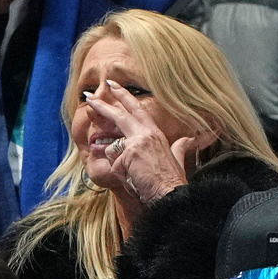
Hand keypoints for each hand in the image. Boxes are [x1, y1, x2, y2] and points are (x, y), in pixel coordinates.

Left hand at [85, 80, 194, 202]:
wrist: (171, 193)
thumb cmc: (171, 179)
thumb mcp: (176, 158)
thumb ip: (180, 146)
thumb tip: (189, 139)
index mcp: (155, 132)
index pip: (137, 109)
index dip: (124, 96)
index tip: (113, 85)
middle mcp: (145, 133)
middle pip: (119, 115)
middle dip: (102, 105)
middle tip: (88, 97)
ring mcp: (136, 143)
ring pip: (112, 147)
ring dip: (118, 163)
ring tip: (133, 172)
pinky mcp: (128, 155)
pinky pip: (114, 164)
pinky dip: (120, 173)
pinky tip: (132, 178)